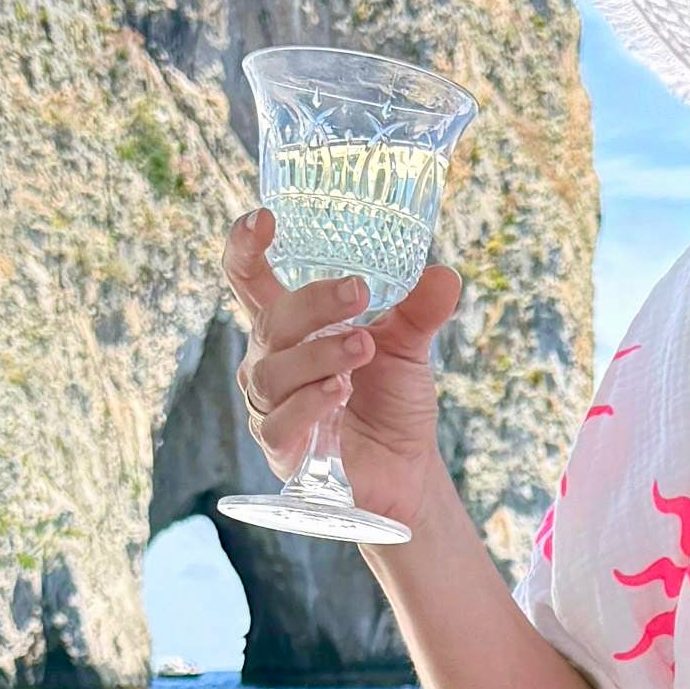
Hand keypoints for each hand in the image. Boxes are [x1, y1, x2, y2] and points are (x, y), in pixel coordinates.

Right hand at [221, 209, 462, 535]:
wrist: (407, 469)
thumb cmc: (391, 400)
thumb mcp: (408, 347)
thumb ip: (419, 310)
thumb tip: (444, 274)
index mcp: (291, 327)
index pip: (249, 280)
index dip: (245, 247)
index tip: (264, 219)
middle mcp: (271, 362)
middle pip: (271, 322)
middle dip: (313, 304)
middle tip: (357, 292)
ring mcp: (271, 407)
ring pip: (273, 373)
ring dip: (318, 355)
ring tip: (362, 349)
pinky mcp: (283, 451)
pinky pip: (280, 425)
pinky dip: (308, 404)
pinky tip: (338, 392)